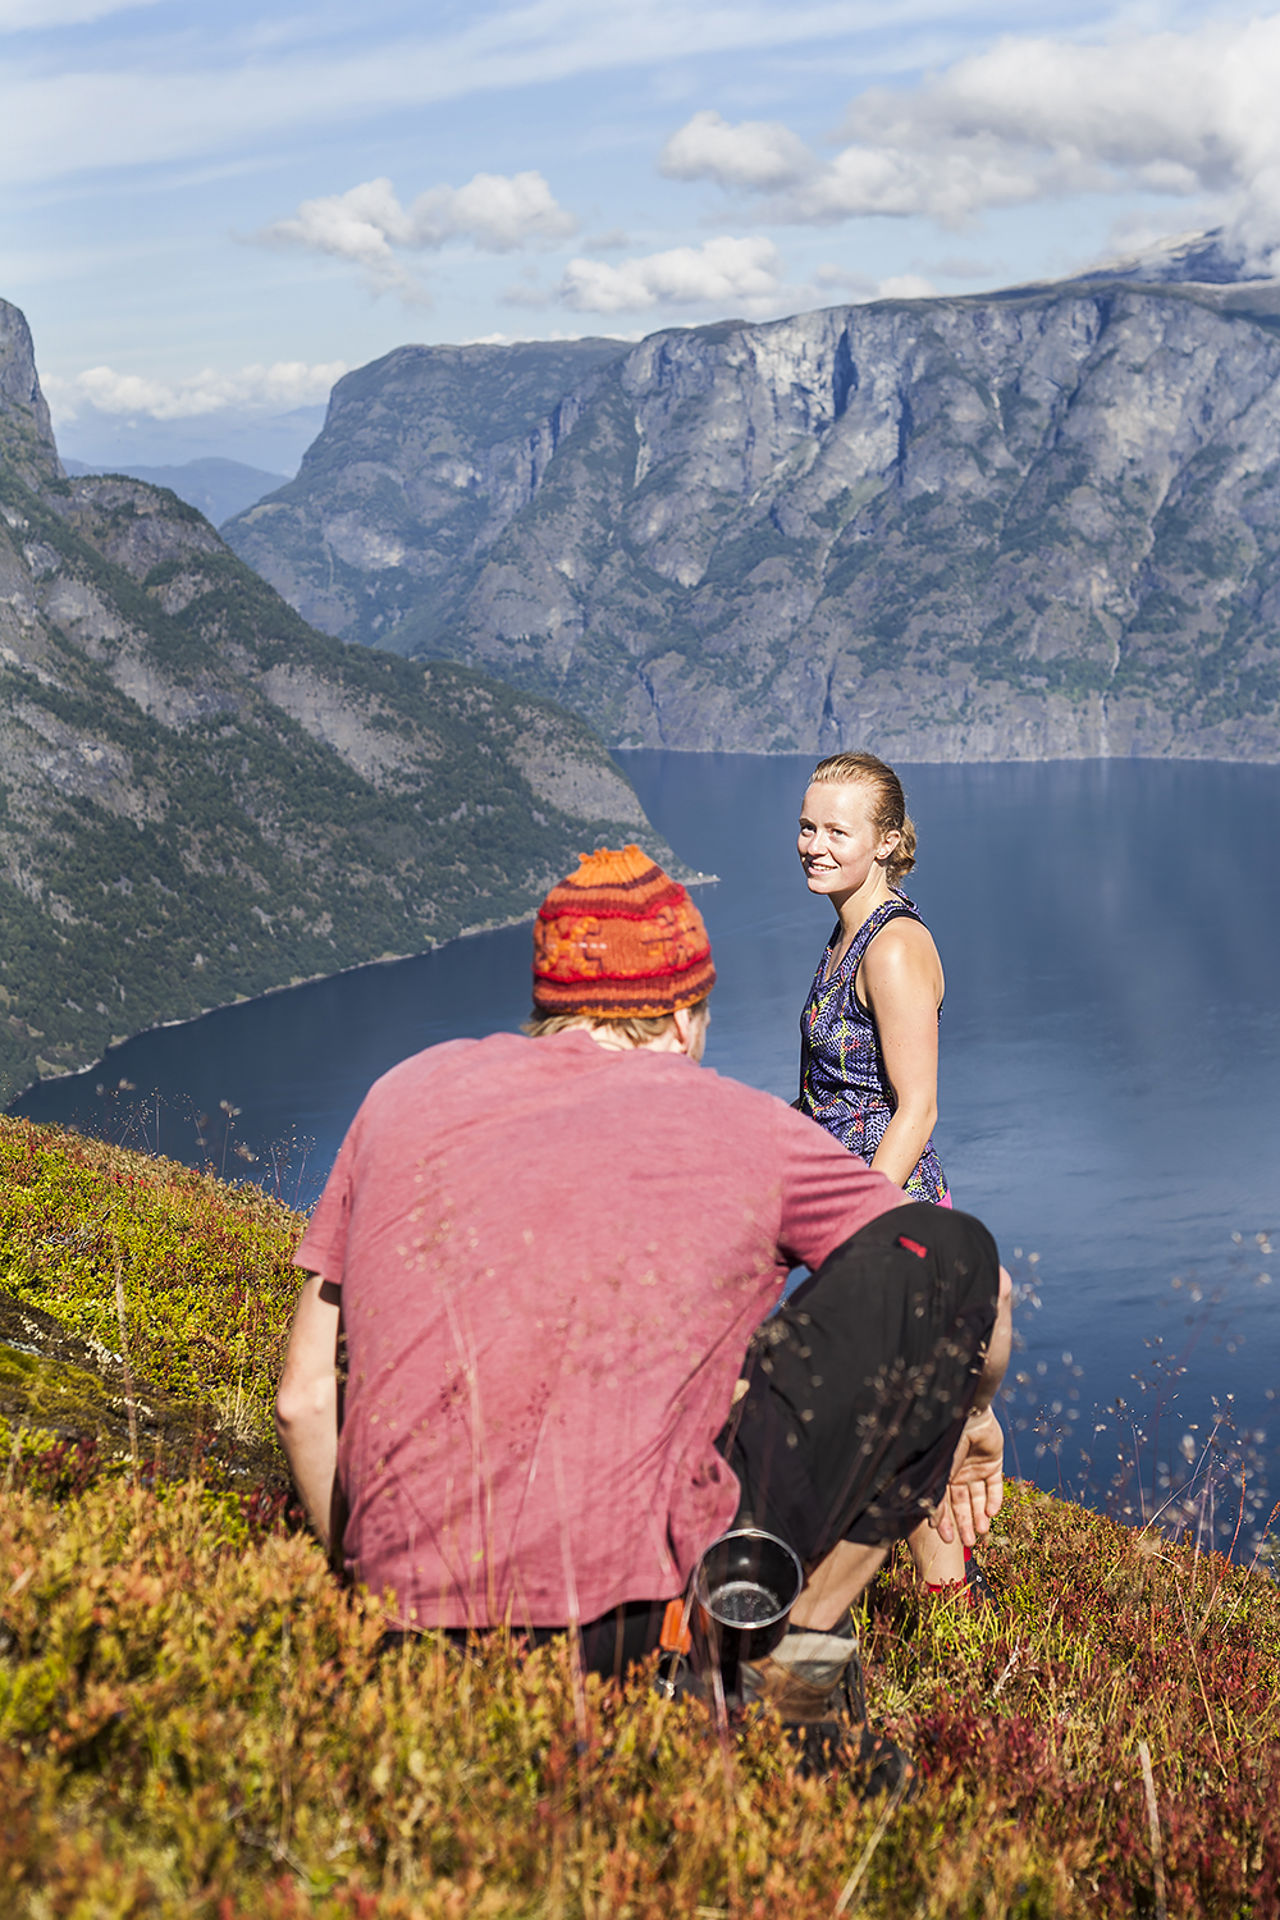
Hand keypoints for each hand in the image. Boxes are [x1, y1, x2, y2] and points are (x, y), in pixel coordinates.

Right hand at [934, 1405, 1003, 1546]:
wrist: (970, 1414)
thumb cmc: (947, 1441)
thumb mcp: (940, 1472)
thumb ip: (937, 1497)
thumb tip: (929, 1523)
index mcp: (941, 1472)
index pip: (943, 1502)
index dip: (945, 1521)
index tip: (948, 1540)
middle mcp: (957, 1471)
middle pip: (962, 1502)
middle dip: (965, 1523)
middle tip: (969, 1543)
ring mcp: (975, 1466)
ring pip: (978, 1497)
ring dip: (980, 1515)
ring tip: (982, 1533)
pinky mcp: (994, 1462)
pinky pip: (995, 1485)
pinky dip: (994, 1499)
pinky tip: (992, 1513)